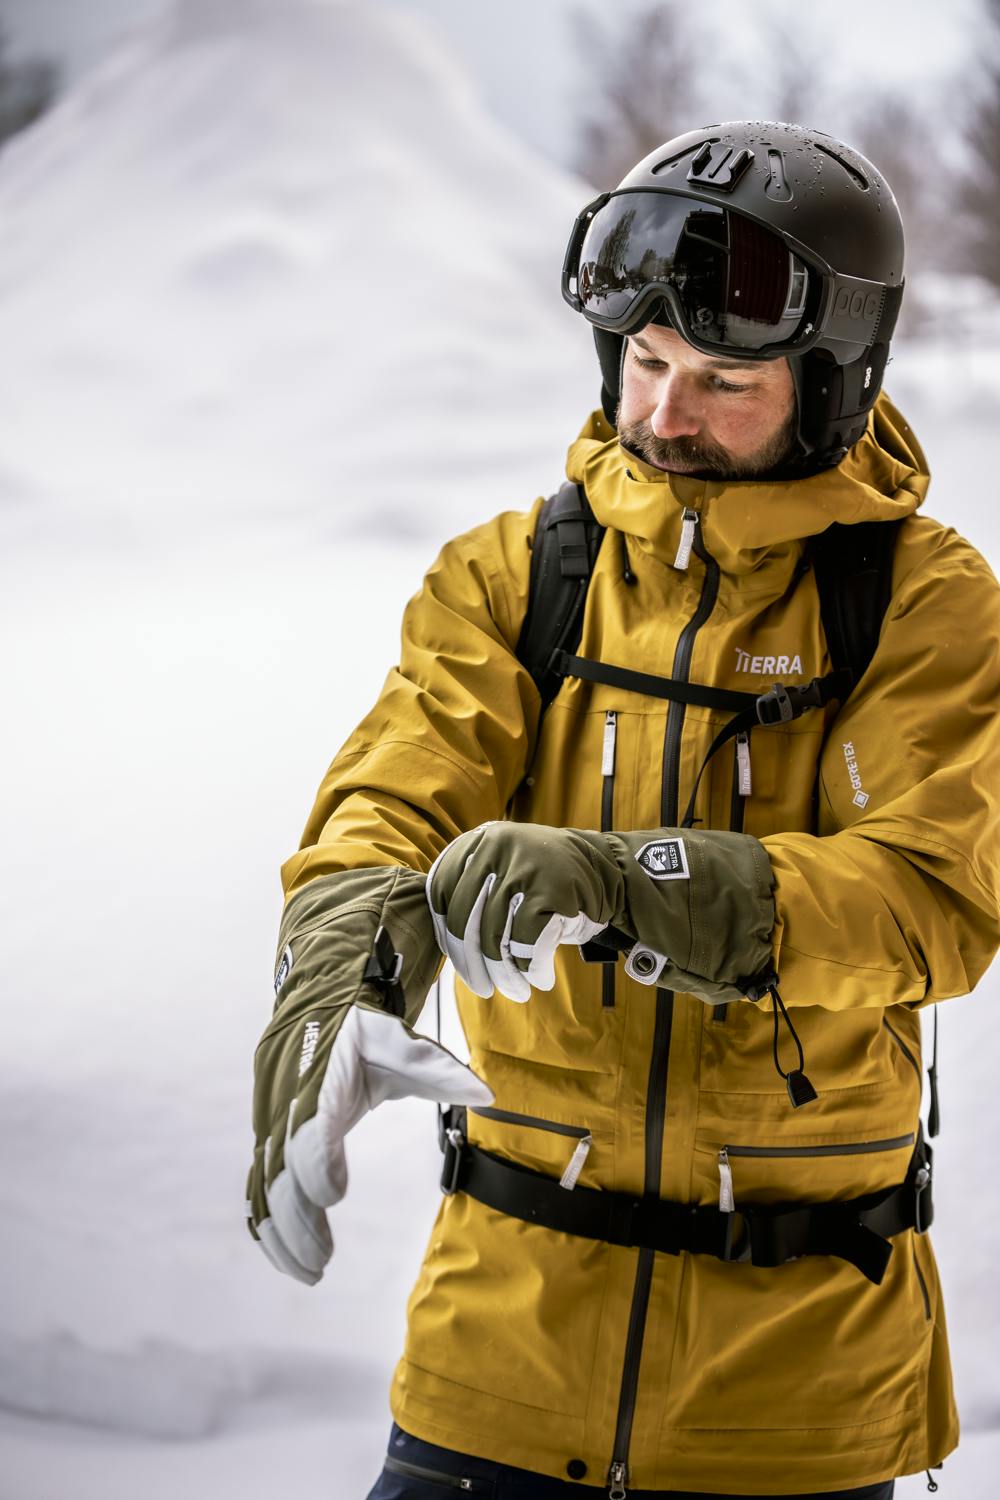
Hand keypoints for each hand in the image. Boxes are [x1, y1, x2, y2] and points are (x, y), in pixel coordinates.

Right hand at [246, 866, 491, 1284]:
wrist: (315, 1004)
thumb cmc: (359, 1027)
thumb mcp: (399, 1040)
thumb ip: (438, 1068)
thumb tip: (486, 1094)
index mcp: (317, 1081)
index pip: (307, 1127)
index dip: (315, 1161)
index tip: (335, 1195)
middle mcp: (286, 1106)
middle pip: (280, 1170)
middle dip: (297, 1220)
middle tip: (322, 1262)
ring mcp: (272, 1125)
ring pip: (264, 1186)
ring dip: (282, 1233)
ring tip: (311, 1272)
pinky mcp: (270, 1140)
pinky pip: (259, 1187)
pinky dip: (268, 1225)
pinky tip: (288, 1259)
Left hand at [427, 822, 613, 1000]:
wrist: (606, 869)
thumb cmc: (545, 882)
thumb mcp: (504, 871)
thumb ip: (473, 894)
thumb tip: (445, 945)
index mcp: (478, 841)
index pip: (442, 893)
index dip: (447, 934)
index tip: (460, 963)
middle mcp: (496, 848)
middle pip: (465, 919)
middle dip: (473, 964)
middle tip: (482, 989)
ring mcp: (524, 868)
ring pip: (495, 936)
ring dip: (504, 974)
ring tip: (516, 991)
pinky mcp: (551, 890)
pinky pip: (527, 942)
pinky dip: (532, 968)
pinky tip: (539, 979)